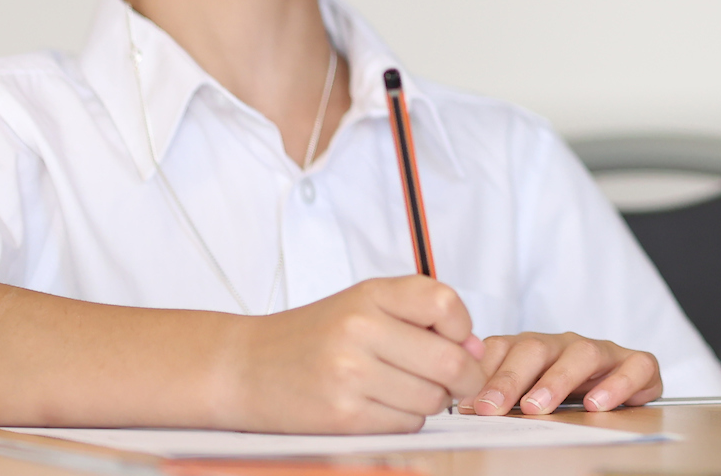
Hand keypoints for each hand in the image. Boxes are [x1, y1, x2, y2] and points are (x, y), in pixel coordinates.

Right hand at [222, 276, 487, 432]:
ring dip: (433, 402)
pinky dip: (406, 421)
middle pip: (448, 360)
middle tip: (457, 382)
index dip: (462, 327)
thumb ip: (419, 316)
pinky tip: (385, 408)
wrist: (244, 368)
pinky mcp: (343, 416)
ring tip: (407, 391)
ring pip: (431, 398)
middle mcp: (360, 330)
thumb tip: (476, 349)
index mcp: (370, 295)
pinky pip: (405, 424)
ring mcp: (350, 374)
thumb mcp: (363, 305)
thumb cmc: (312, 336)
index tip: (455, 340)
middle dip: (464, 377)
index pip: (445, 304)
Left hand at [469, 333, 661, 414]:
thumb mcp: (527, 392)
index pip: (503, 349)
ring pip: (583, 353)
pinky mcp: (638, 364)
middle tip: (493, 406)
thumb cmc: (563, 393)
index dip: (485, 374)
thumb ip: (500, 393)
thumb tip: (465, 406)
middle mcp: (565, 346)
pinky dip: (619, 383)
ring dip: (557, 380)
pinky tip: (598, 404)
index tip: (469, 405)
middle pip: (537, 348)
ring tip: (538, 407)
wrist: (621, 387)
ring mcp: (603, 353)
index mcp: (533, 349)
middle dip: (512, 378)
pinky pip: (635, 366)